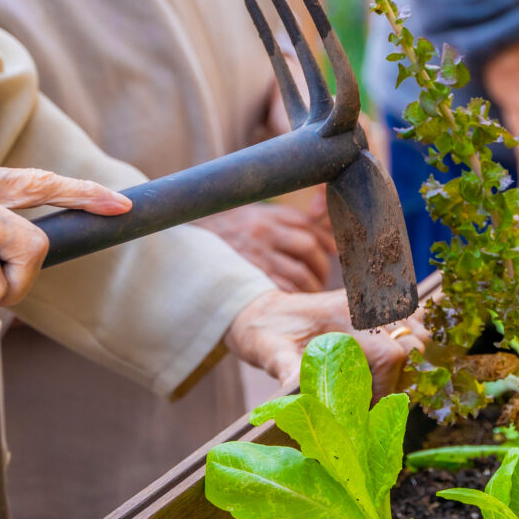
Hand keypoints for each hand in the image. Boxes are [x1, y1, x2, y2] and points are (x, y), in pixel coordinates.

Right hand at [195, 200, 336, 292]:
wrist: (186, 250)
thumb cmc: (228, 234)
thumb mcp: (254, 217)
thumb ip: (290, 223)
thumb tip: (331, 241)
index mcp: (266, 216)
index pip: (309, 225)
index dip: (326, 242)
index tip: (331, 254)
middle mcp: (262, 233)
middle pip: (309, 247)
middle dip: (321, 266)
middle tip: (321, 278)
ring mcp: (254, 258)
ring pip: (299, 274)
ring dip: (312, 287)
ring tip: (310, 293)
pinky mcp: (247, 282)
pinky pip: (282, 292)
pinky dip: (294, 298)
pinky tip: (293, 302)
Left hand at [223, 289, 427, 398]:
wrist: (260, 310)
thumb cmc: (264, 332)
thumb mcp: (269, 351)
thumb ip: (285, 368)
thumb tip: (296, 395)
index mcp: (343, 317)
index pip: (390, 354)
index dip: (387, 387)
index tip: (368, 409)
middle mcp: (364, 305)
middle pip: (414, 343)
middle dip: (404, 377)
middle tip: (376, 399)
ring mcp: (373, 303)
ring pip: (419, 331)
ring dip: (411, 360)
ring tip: (384, 382)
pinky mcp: (374, 306)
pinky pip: (412, 318)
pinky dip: (412, 340)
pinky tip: (394, 362)